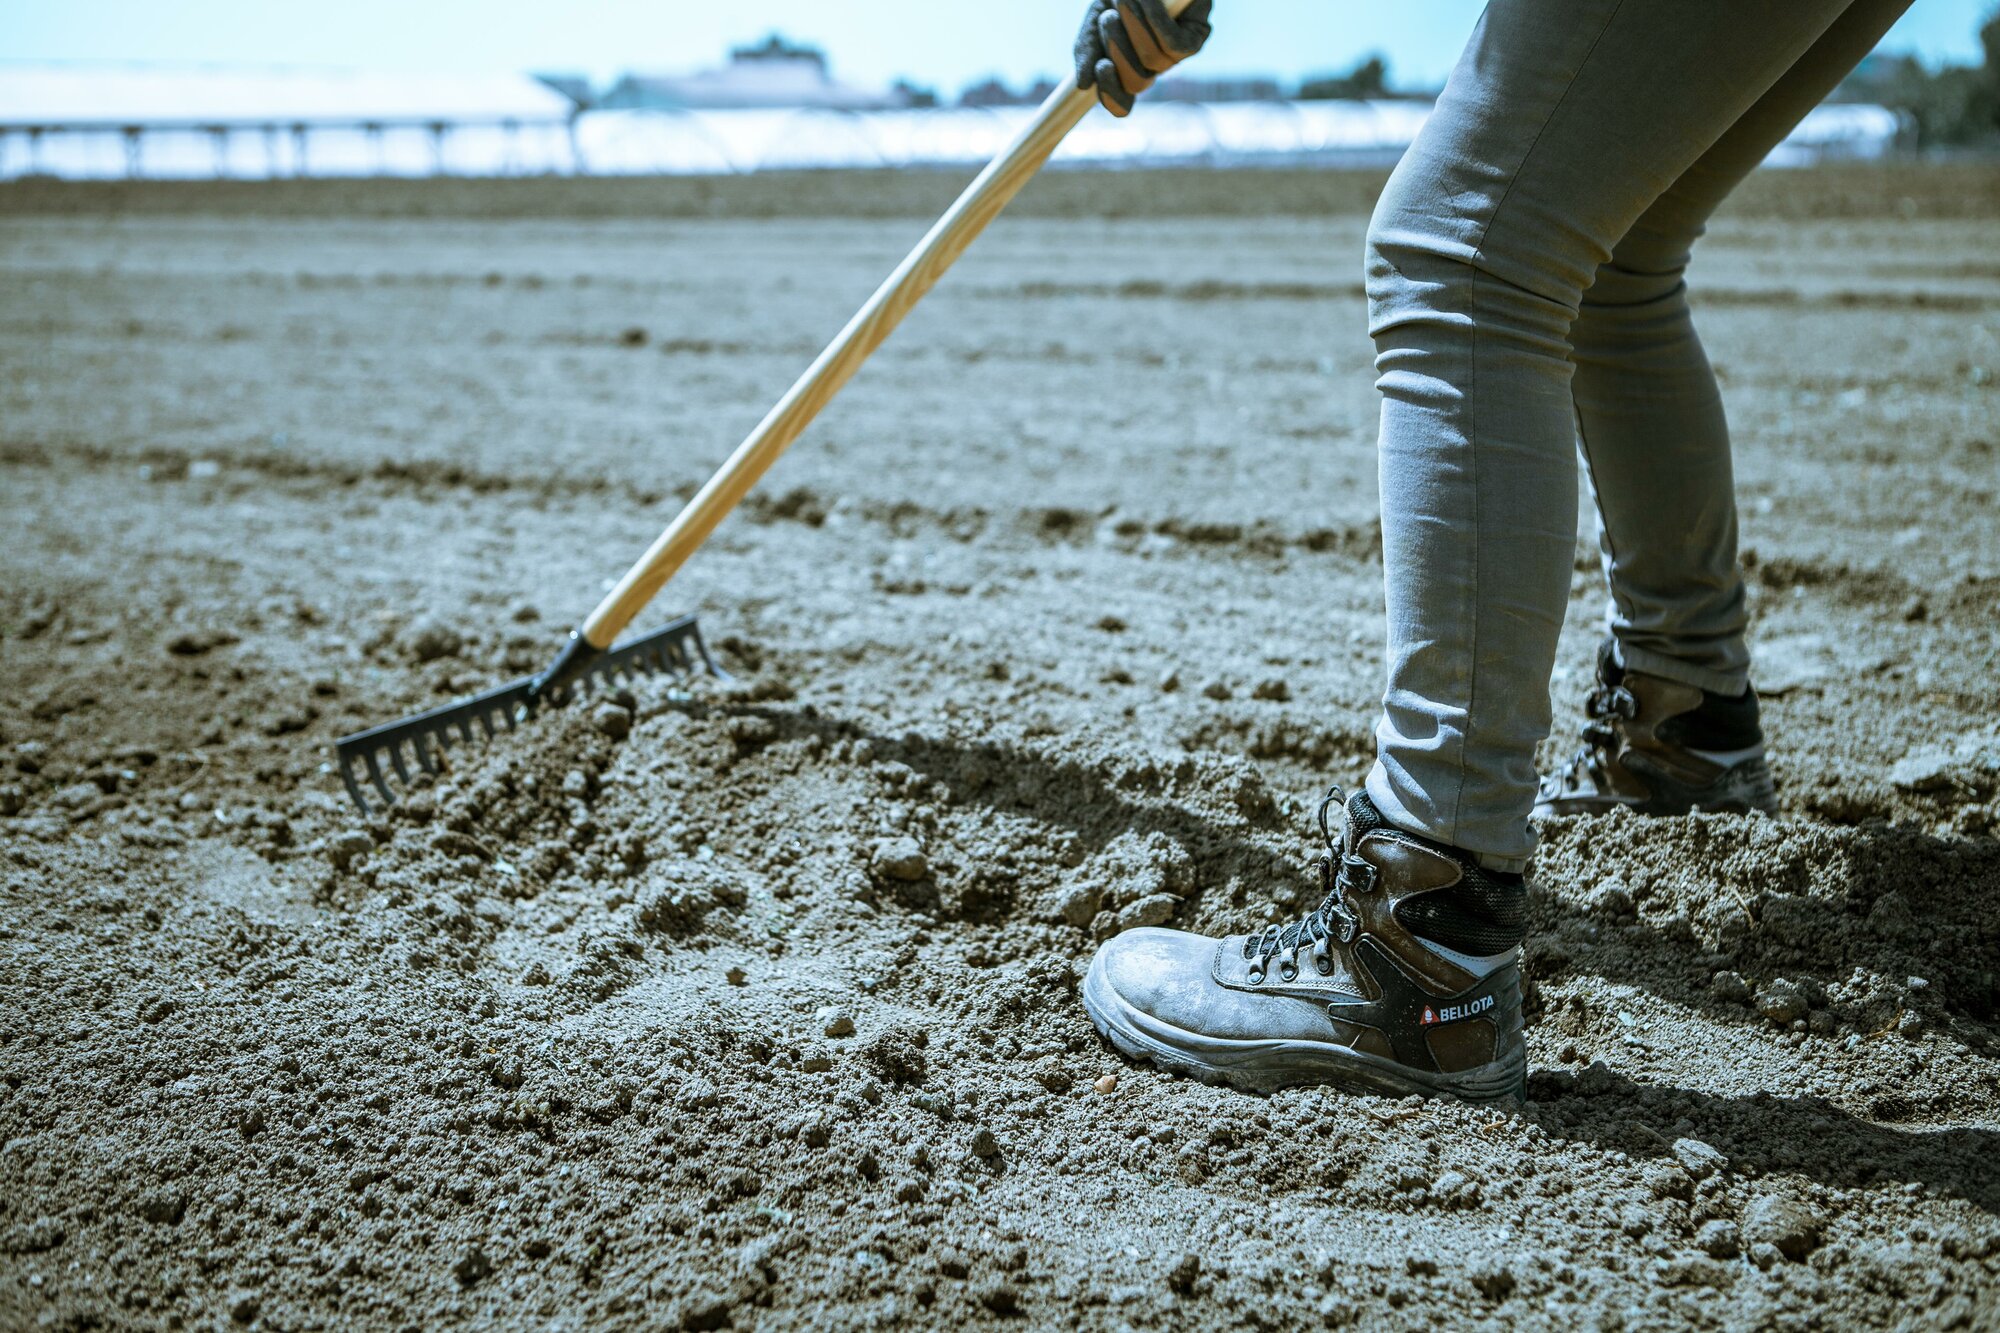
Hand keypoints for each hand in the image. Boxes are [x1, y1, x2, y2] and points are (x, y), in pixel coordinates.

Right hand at [1073, 0, 1213, 117]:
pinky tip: (1146, 0)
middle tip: (1108, 17)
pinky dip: (1156, 20)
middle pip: (1135, 83)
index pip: (1121, 104)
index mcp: (1126, 69)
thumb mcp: (1097, 17)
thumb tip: (1082, 86)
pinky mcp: (1195, 40)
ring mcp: (1175, 57)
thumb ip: (1087, 49)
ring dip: (1134, 27)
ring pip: (1153, 61)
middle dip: (1118, 50)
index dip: (1110, 95)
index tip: (1100, 67)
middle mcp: (1151, 69)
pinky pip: (1174, 45)